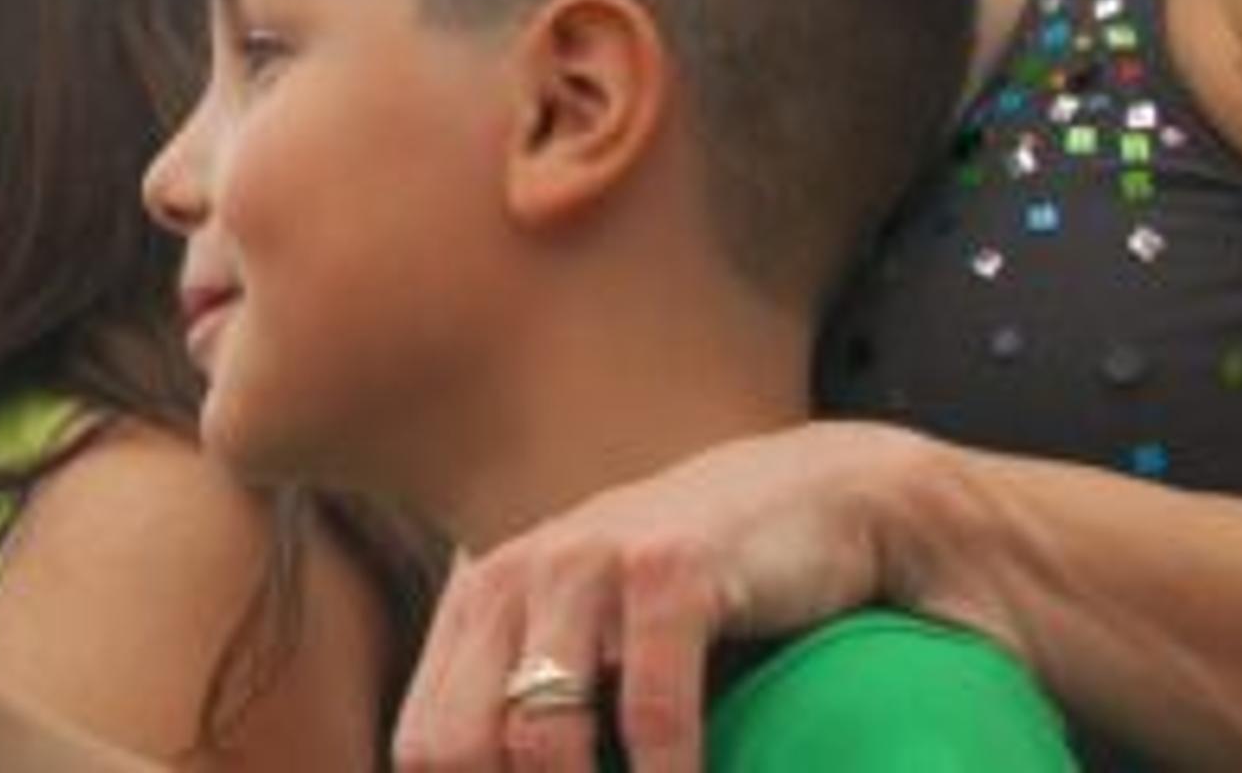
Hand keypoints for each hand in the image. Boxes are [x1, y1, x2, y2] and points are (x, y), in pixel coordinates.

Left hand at [394, 422, 941, 772]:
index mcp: (479, 603)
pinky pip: (650, 714)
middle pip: (462, 751)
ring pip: (540, 740)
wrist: (816, 494)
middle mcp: (512, 576)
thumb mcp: (587, 644)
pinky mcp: (670, 570)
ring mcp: (587, 564)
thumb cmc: (694, 599)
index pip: (425, 748)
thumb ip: (529, 713)